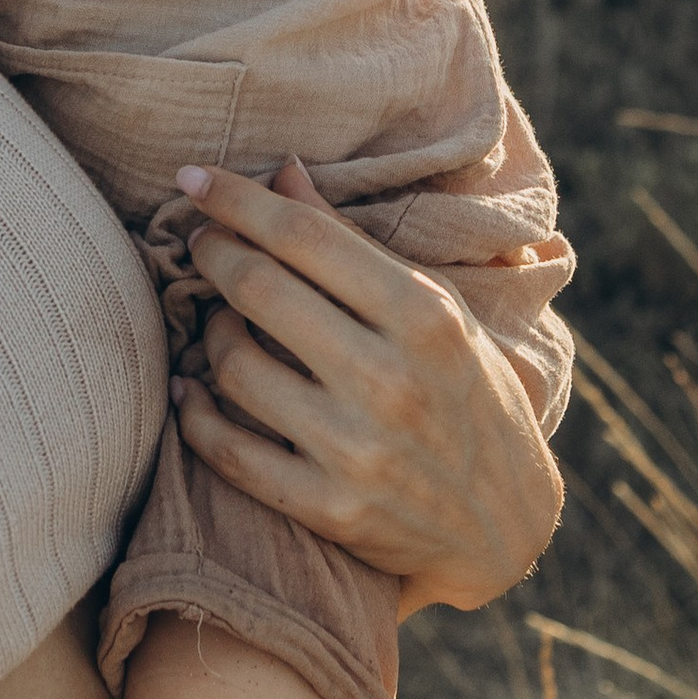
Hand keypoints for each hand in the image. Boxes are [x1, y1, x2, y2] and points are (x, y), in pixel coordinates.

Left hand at [170, 162, 560, 605]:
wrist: (507, 526)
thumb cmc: (470, 397)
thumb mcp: (438, 313)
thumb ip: (356, 245)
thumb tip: (283, 172)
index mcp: (425, 316)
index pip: (304, 236)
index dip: (236, 201)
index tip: (194, 178)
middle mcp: (391, 380)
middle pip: (260, 290)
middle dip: (213, 253)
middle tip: (201, 243)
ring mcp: (358, 450)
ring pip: (236, 365)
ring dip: (210, 331)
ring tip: (218, 318)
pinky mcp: (332, 510)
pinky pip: (228, 453)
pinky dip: (195, 411)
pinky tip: (190, 387)